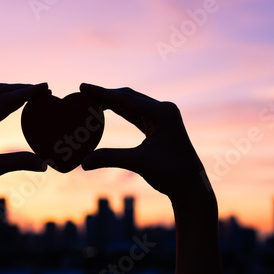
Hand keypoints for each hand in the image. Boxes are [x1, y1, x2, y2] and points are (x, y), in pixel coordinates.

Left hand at [0, 83, 48, 207]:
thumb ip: (18, 163)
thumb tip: (46, 164)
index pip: (3, 100)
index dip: (26, 93)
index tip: (45, 86)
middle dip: (22, 90)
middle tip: (45, 89)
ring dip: (16, 97)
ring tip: (37, 96)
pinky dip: (9, 108)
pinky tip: (20, 107)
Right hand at [80, 83, 208, 199]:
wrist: (191, 186)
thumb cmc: (171, 173)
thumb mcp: (139, 163)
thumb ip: (111, 158)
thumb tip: (83, 163)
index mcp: (162, 113)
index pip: (125, 99)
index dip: (102, 93)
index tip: (83, 86)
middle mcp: (163, 110)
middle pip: (128, 97)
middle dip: (106, 95)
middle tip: (83, 92)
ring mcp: (162, 118)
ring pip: (132, 104)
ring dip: (112, 102)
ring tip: (92, 100)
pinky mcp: (159, 127)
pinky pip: (136, 115)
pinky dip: (121, 112)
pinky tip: (108, 109)